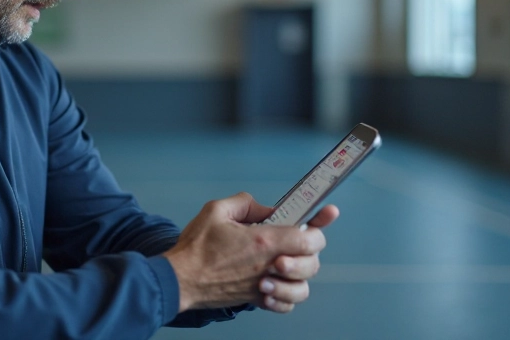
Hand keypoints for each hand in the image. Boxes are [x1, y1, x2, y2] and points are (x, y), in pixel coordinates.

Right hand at [162, 193, 332, 312]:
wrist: (181, 278)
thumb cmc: (196, 247)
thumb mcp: (216, 210)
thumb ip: (245, 203)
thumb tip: (265, 209)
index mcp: (263, 241)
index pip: (308, 236)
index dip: (321, 224)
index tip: (328, 214)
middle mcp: (268, 265)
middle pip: (312, 262)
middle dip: (309, 250)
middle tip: (294, 241)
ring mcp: (264, 285)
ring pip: (303, 288)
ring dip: (298, 277)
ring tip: (282, 267)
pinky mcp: (255, 299)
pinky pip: (285, 306)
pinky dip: (286, 297)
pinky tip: (274, 285)